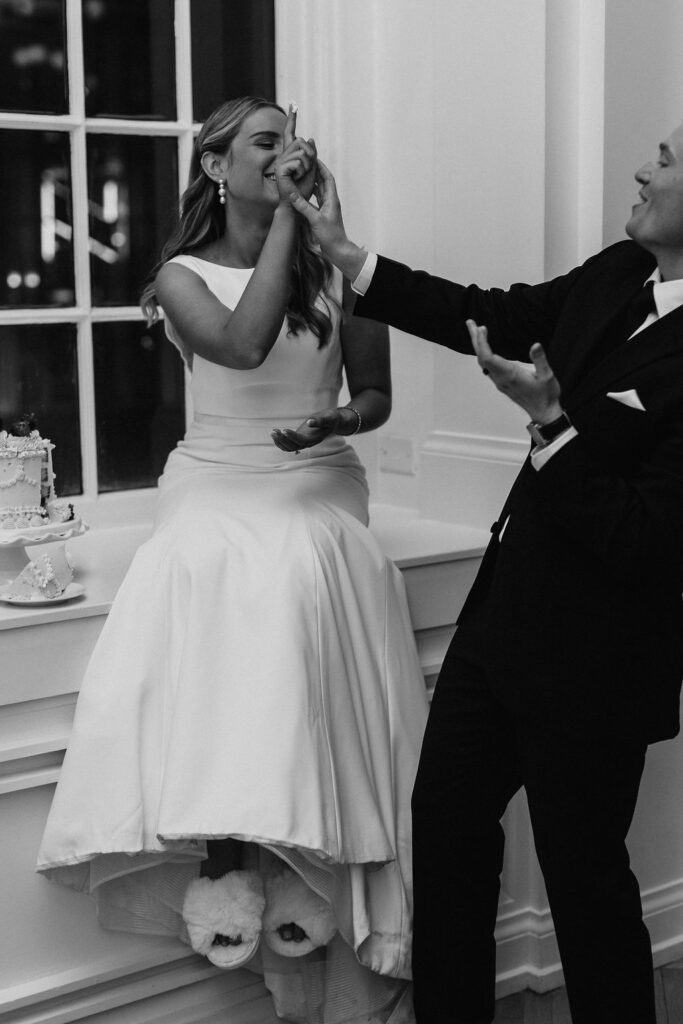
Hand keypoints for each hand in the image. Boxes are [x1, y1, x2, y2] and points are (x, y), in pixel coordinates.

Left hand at [271, 408, 342, 452]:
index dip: (292, 437)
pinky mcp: (298, 439)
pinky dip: (280, 441)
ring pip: (289, 448)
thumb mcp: (328, 417)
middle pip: (293, 447)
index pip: (301, 441)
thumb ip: (320, 421)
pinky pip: (287, 445)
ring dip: (279, 441)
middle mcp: (308, 443)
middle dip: (283, 440)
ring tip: (273, 432)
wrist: (332, 421)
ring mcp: (303, 442)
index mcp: (315, 439)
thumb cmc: (331, 419)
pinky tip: (275, 433)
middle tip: (275, 431)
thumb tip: (309, 422)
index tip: (284, 430)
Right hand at [275, 105, 316, 202]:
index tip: (292, 103)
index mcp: (291, 155)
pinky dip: (302, 171)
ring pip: (301, 152)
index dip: (291, 119)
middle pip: (300, 141)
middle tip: (309, 170)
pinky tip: (297, 179)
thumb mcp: (313, 170)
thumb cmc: (304, 190)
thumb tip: (309, 138)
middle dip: (311, 155)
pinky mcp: (280, 170)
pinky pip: (297, 161)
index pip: (290, 134)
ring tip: (302, 177)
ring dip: (307, 165)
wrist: (296, 208)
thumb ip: (311, 154)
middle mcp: (284, 156)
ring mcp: (281, 162)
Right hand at [285, 160, 364, 277]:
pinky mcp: (323, 214)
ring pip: (319, 190)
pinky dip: (310, 194)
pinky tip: (303, 191)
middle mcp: (330, 201)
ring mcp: (327, 208)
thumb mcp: (315, 220)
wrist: (337, 250)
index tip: (313, 158)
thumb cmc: (330, 236)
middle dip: (315, 171)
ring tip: (302, 174)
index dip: (321, 167)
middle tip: (305, 162)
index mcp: (331, 199)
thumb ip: (303, 207)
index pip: (327, 178)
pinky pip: (316, 200)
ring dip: (312, 181)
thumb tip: (292, 194)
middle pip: (323, 182)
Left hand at [468, 320, 562, 422]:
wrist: (544, 412)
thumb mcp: (547, 376)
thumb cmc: (546, 395)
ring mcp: (500, 381)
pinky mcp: (502, 383)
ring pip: (483, 362)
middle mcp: (500, 378)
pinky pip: (488, 366)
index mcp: (509, 375)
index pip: (487, 357)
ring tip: (476, 330)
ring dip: (479, 346)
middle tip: (470, 322)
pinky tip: (486, 348)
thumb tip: (535, 345)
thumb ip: (540, 360)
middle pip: (481, 357)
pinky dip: (484, 353)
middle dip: (475, 339)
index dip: (482, 342)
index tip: (482, 328)